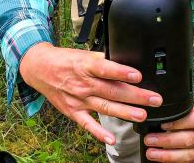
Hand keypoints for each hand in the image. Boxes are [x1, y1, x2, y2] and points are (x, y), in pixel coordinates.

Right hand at [19, 42, 162, 144]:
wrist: (39, 68)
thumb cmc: (65, 60)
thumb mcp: (83, 53)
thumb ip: (103, 59)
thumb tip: (125, 59)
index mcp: (86, 66)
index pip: (105, 69)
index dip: (121, 72)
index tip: (138, 76)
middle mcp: (83, 83)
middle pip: (112, 90)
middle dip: (135, 96)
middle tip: (154, 99)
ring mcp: (78, 99)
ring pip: (105, 107)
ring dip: (125, 112)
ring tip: (142, 115)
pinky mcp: (73, 111)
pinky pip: (87, 124)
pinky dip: (98, 132)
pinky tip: (111, 139)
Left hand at [143, 103, 193, 161]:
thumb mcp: (190, 108)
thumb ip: (177, 112)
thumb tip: (155, 115)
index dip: (178, 123)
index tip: (162, 125)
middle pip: (188, 140)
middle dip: (166, 141)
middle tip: (149, 140)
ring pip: (188, 155)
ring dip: (167, 156)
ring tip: (151, 153)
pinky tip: (162, 161)